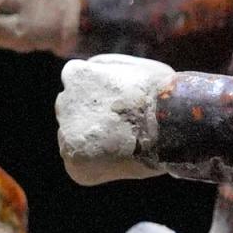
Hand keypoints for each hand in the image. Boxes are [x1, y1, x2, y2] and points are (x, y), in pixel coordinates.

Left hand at [54, 55, 172, 184]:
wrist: (169, 123)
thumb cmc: (161, 91)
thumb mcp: (132, 67)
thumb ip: (110, 73)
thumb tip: (99, 81)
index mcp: (76, 74)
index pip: (77, 84)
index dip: (99, 95)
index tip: (117, 103)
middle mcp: (63, 102)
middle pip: (73, 112)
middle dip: (92, 119)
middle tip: (121, 127)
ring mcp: (65, 132)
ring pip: (74, 138)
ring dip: (92, 142)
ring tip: (123, 143)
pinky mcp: (73, 161)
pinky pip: (80, 163)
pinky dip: (96, 164)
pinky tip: (117, 158)